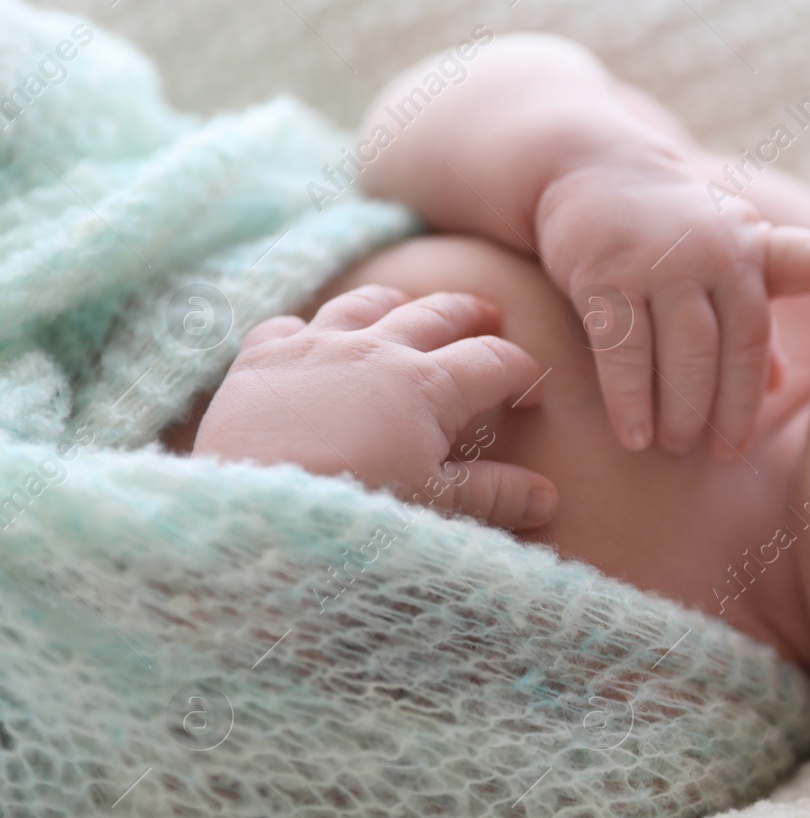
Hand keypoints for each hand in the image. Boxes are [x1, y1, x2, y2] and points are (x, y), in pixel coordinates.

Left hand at [193, 285, 557, 529]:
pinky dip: (309, 326)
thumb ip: (494, 497)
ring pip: (363, 303)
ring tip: (406, 303)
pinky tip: (310, 336)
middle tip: (488, 315)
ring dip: (394, 301)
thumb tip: (548, 496)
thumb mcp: (436, 510)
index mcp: (429, 385)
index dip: (520, 372)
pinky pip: (289, 324)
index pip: (493, 360)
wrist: (254, 515)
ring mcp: (315, 347)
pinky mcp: (260, 361)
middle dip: (468, 313)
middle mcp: (376, 349)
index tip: (532, 392)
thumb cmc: (357, 513)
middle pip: (435, 314)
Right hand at [535, 148, 809, 457]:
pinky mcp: (605, 274)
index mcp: (754, 248)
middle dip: (732, 408)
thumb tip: (773, 388)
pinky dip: (631, 399)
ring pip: (684, 353)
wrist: (591, 170)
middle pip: (737, 345)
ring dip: (683, 410)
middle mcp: (715, 251)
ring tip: (676, 447)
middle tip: (723, 453)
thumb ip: (752, 320)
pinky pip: (624, 350)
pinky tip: (635, 436)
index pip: (808, 260)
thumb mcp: (722, 260)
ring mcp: (660, 262)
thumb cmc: (669, 230)